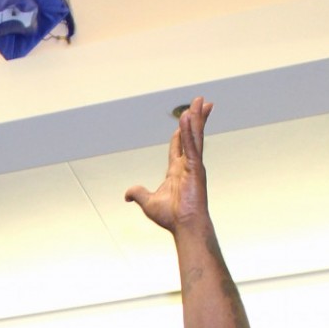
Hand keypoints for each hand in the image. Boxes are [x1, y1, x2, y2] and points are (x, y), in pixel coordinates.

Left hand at [125, 98, 212, 233]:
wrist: (184, 226)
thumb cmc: (171, 217)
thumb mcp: (147, 202)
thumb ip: (138, 193)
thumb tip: (127, 194)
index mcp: (177, 170)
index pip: (179, 145)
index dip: (180, 131)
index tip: (184, 118)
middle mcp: (187, 165)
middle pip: (191, 135)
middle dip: (195, 117)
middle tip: (201, 101)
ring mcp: (193, 165)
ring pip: (194, 136)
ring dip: (196, 118)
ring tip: (199, 101)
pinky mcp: (196, 169)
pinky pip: (192, 146)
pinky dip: (189, 132)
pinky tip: (189, 118)